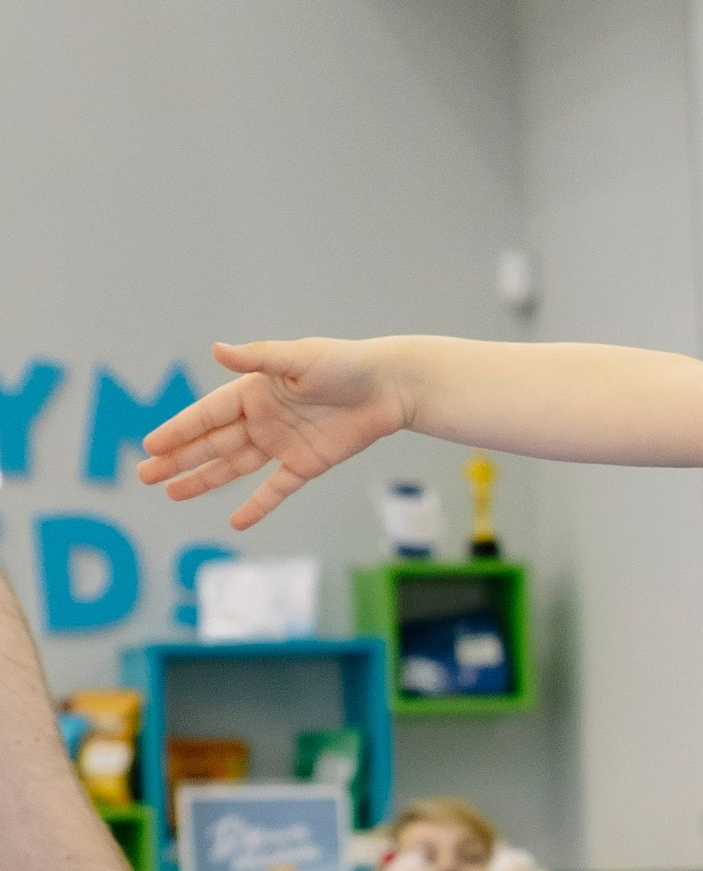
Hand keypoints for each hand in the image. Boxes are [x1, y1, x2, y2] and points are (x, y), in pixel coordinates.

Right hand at [139, 338, 410, 531]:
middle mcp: (262, 419)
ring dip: (203, 480)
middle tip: (145, 475)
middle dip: (178, 459)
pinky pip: (275, 489)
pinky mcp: (306, 465)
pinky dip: (257, 505)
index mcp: (254, 391)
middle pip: (212, 443)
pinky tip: (235, 520)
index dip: (179, 430)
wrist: (389, 387)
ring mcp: (282, 444)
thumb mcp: (299, 358)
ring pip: (234, 467)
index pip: (207, 415)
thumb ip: (258, 357)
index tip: (149, 445)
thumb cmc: (344, 364)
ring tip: (172, 493)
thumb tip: (217, 349)